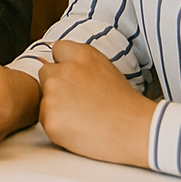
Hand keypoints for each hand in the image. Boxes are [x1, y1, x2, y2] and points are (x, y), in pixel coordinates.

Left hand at [37, 40, 154, 166]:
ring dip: (57, 107)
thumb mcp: (105, 68)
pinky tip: (79, 129)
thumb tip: (55, 59)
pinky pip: (46, 121)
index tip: (76, 79)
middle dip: (57, 86)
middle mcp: (63, 71)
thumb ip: (79, 60)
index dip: (65, 64)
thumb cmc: (124, 103)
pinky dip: (59, 127)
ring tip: (83, 117)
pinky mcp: (50, 119)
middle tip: (80, 102)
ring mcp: (54, 95)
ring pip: (44, 99)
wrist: (136, 131)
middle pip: (46, 74)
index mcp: (80, 56)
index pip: (57, 49)